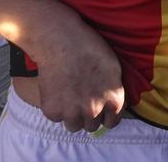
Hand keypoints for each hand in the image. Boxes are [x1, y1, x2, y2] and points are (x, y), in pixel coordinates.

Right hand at [33, 15, 124, 132]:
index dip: (106, 115)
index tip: (100, 110)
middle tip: (82, 99)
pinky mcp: (53, 112)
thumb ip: (114, 91)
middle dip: (88, 115)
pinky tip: (58, 90)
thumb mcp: (114, 69)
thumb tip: (112, 105)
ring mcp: (72, 113)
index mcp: (114, 100)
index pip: (112, 122)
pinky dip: (57, 108)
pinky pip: (57, 117)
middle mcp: (94, 110)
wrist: (61, 41)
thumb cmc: (90, 48)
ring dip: (72, 115)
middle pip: (92, 126)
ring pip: (74, 126)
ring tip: (70, 96)